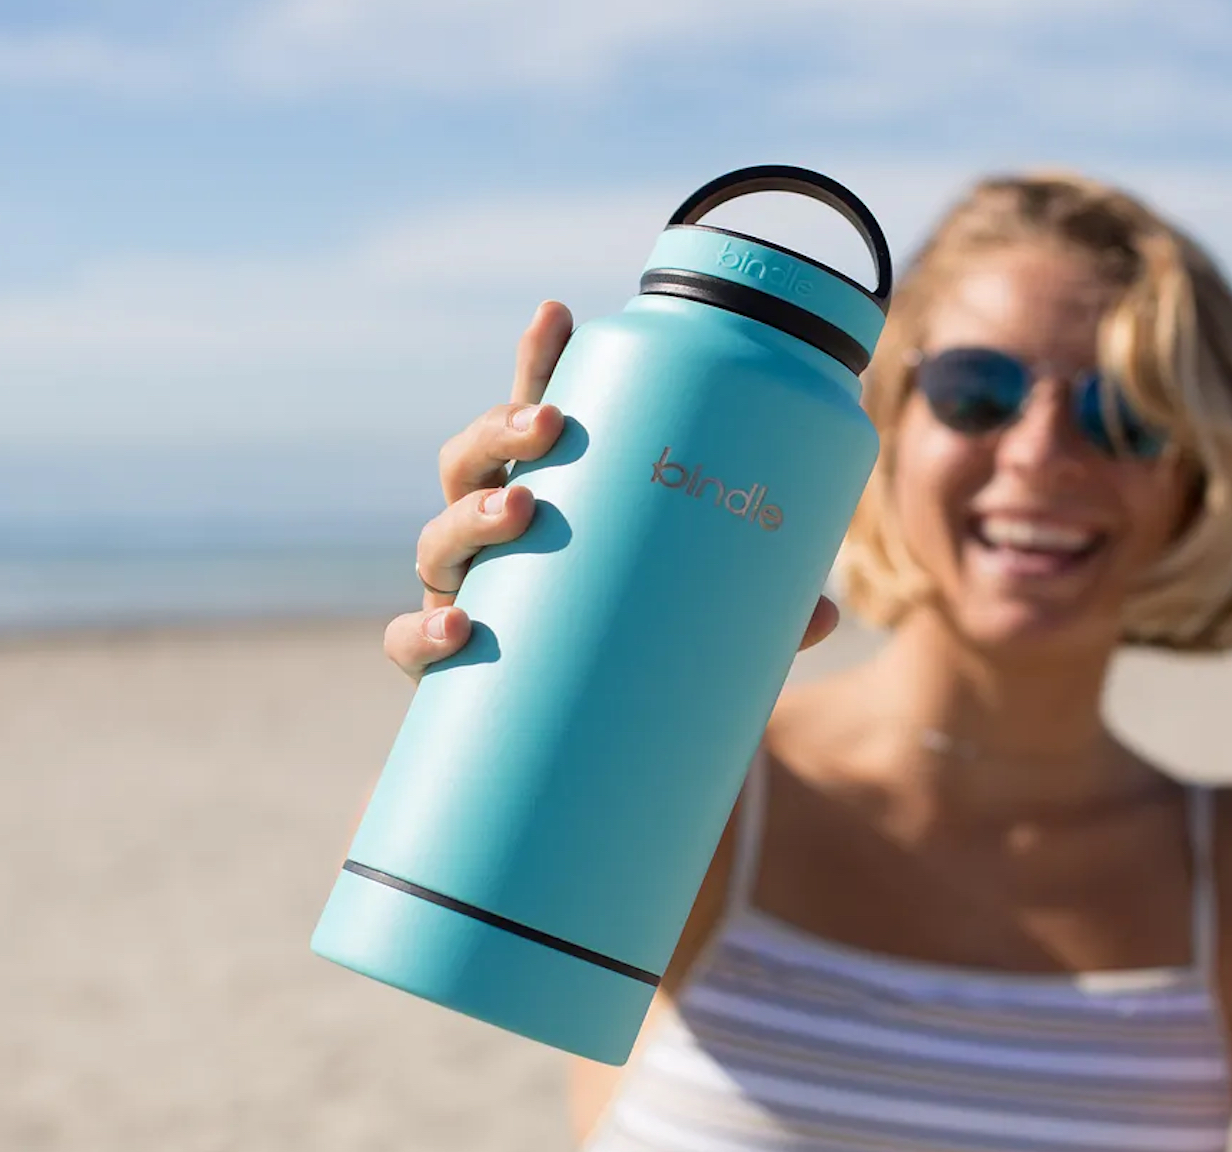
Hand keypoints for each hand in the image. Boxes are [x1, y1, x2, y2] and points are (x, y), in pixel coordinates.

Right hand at [383, 300, 839, 680]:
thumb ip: (757, 615)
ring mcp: (462, 597)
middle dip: (502, 428)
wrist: (588, 758)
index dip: (538, 364)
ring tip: (520, 508)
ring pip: (437, 537)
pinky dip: (424, 632)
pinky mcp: (445, 670)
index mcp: (549, 506)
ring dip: (472, 513)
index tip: (557, 313)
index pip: (533, 422)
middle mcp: (493, 543)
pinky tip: (461, 625)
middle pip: (470, 460)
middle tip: (551, 422)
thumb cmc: (640, 663)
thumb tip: (822, 612)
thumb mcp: (703, 627)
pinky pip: (409, 641)